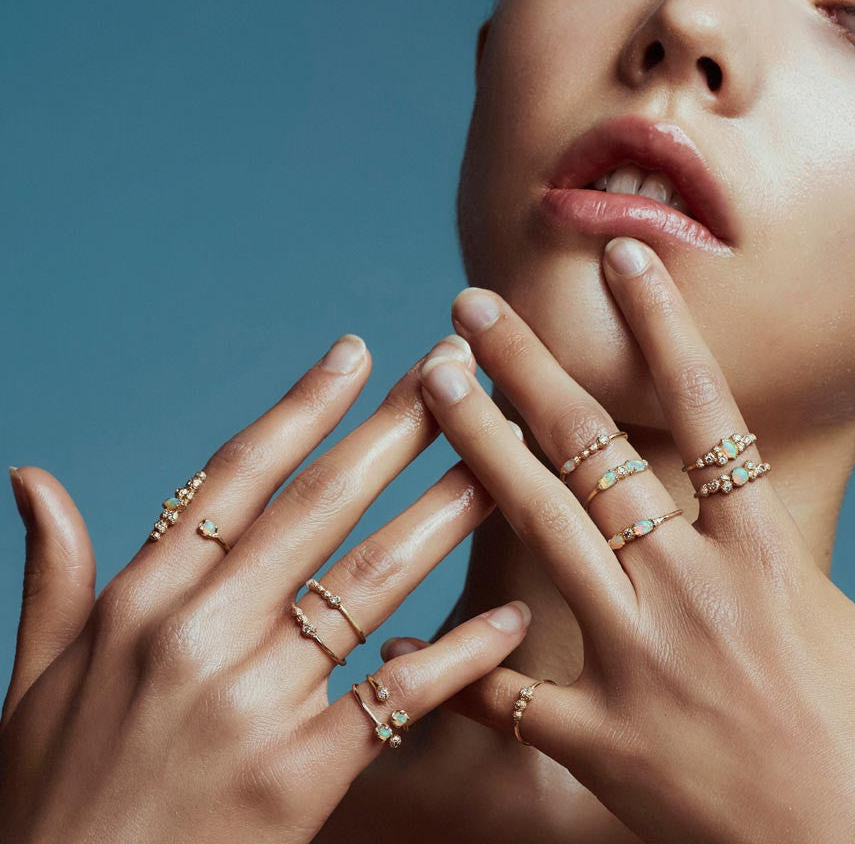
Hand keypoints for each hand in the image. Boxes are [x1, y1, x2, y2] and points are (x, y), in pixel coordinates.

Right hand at [0, 334, 531, 843]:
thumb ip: (50, 573)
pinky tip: (513, 617)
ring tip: (509, 460)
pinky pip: (395, 694)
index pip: (237, 475)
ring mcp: (255, 702)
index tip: (355, 351)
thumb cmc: (54, 796)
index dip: (302, 407)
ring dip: (446, 511)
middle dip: (399, 430)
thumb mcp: (31, 680)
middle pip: (321, 505)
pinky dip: (459, 655)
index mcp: (141, 601)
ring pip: (370, 580)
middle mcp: (200, 633)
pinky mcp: (301, 774)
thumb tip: (31, 478)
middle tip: (459, 376)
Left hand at [401, 237, 854, 843]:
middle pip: (592, 454)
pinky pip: (509, 692)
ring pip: (539, 531)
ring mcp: (632, 669)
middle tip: (469, 308)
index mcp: (767, 563)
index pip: (706, 410)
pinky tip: (397, 621)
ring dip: (481, 449)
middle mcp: (687, 597)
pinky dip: (455, 659)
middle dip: (528, 369)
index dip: (661, 324)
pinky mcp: (595, 745)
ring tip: (434, 385)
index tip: (621, 256)